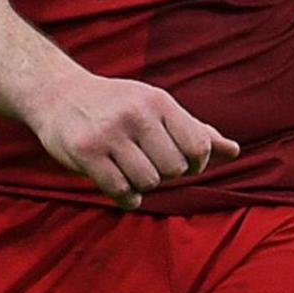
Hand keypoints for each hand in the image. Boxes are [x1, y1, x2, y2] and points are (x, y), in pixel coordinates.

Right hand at [24, 68, 238, 207]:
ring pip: (148, 181)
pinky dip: (128, 197)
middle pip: (175, 168)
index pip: (198, 146)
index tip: (185, 164)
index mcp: (159, 102)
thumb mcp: (158, 107)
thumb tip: (234, 151)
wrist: (58, 94)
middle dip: (168, 174)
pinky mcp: (85, 153)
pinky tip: (126, 191)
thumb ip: (195, 130)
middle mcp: (136, 115)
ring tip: (135, 172)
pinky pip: (119, 189)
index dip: (197, 163)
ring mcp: (109, 134)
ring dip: (145, 185)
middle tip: (153, 165)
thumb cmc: (118, 104)